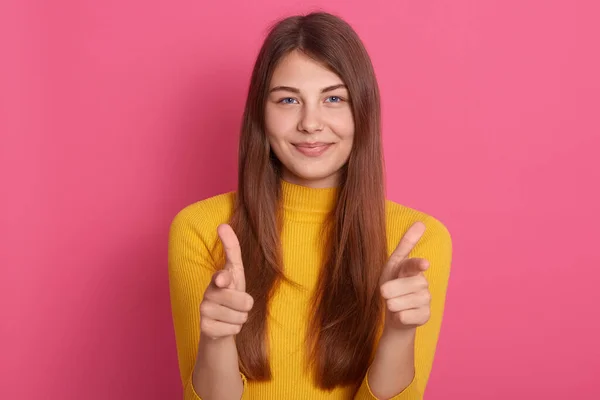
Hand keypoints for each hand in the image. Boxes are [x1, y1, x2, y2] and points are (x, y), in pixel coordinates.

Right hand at [199, 224, 253, 339]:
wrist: (219, 322)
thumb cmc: (230, 293)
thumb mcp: (235, 271)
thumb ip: (232, 249)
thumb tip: (222, 224)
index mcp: (217, 279)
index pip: (223, 277)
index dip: (224, 279)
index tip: (223, 279)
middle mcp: (207, 294)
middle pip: (243, 301)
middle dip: (247, 305)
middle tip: (239, 304)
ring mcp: (204, 312)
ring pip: (240, 317)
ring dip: (241, 317)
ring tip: (232, 314)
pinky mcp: (206, 328)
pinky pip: (234, 329)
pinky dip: (235, 329)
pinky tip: (225, 325)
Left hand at [379, 221, 430, 330]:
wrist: (394, 315)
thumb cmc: (392, 286)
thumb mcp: (393, 265)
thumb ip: (405, 245)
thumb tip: (421, 222)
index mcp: (412, 269)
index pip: (415, 265)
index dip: (418, 264)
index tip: (424, 264)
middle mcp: (423, 283)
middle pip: (410, 284)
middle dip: (393, 289)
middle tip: (384, 293)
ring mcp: (426, 300)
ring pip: (407, 302)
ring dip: (393, 304)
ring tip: (392, 304)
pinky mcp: (425, 316)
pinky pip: (408, 317)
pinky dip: (399, 317)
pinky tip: (400, 315)